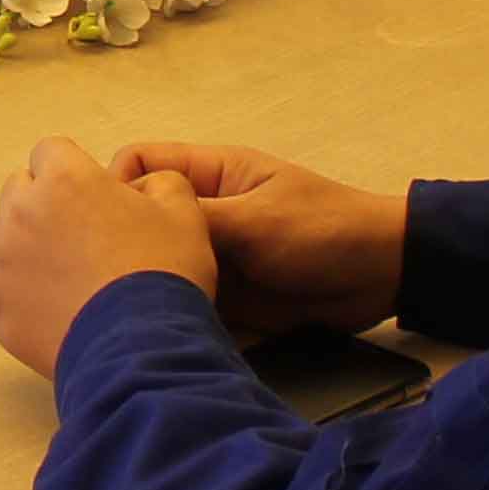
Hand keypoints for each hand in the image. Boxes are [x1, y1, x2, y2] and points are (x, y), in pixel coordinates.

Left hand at [0, 137, 215, 380]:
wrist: (141, 349)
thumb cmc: (163, 275)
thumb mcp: (183, 213)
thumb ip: (161, 181)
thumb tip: (145, 184)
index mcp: (65, 178)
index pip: (52, 151)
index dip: (75, 171)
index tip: (96, 198)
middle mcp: (22, 210)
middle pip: (21, 188)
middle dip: (46, 203)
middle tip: (83, 236)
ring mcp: (0, 257)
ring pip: (1, 233)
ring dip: (26, 242)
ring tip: (64, 274)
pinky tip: (27, 293)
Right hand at [114, 141, 405, 335]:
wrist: (382, 278)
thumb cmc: (322, 230)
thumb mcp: (256, 220)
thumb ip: (197, 219)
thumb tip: (135, 223)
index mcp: (209, 174)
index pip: (141, 164)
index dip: (117, 187)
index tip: (106, 223)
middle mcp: (203, 211)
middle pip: (143, 219)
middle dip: (124, 243)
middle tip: (107, 275)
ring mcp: (213, 255)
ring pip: (160, 263)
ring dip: (147, 283)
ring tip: (126, 307)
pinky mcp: (224, 295)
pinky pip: (186, 297)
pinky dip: (172, 311)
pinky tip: (156, 325)